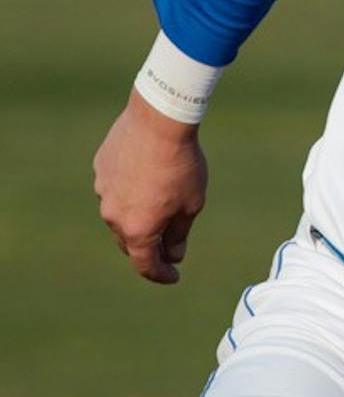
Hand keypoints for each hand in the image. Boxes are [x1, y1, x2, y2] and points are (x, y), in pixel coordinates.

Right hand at [93, 88, 207, 283]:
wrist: (159, 120)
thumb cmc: (182, 165)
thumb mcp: (191, 204)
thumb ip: (179, 234)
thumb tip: (173, 255)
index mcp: (137, 230)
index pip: (146, 264)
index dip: (161, 274)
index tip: (174, 276)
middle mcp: (113, 215)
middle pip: (130, 241)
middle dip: (148, 247)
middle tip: (168, 247)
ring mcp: (103, 191)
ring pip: (119, 213)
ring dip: (137, 216)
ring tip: (159, 206)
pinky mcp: (100, 168)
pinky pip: (115, 187)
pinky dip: (129, 190)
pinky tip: (146, 177)